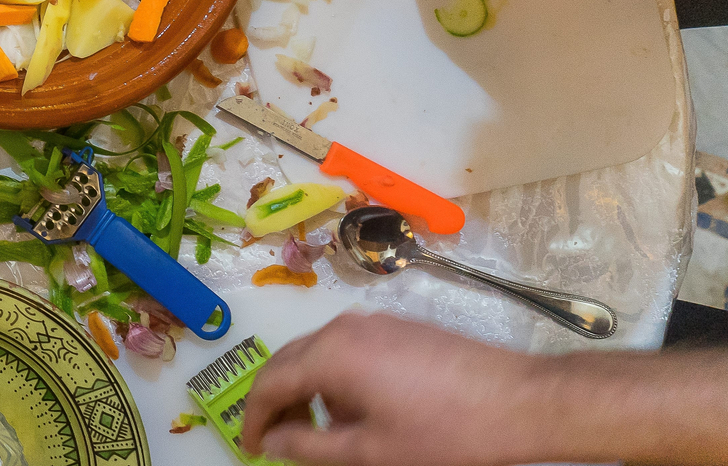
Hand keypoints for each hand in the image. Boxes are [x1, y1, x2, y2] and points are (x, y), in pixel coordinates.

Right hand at [240, 313, 548, 465]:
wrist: (522, 402)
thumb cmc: (445, 432)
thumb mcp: (371, 451)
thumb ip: (310, 446)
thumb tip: (274, 440)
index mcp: (330, 353)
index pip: (269, 383)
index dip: (254, 419)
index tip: (252, 448)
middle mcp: (345, 327)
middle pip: (290, 362)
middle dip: (278, 402)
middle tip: (278, 441)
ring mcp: (375, 323)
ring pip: (319, 354)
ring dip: (309, 390)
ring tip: (322, 432)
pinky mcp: (400, 328)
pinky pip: (349, 349)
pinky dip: (337, 378)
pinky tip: (358, 410)